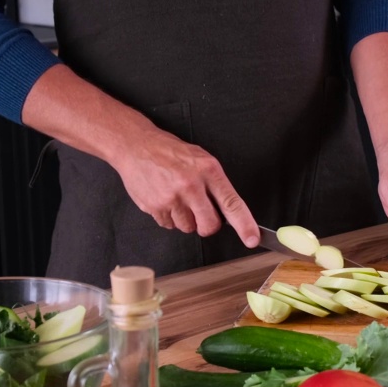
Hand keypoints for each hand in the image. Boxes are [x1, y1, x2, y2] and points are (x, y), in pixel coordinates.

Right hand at [110, 127, 259, 246]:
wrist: (135, 146)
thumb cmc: (169, 152)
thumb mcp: (200, 158)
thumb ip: (214, 184)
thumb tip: (227, 211)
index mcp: (208, 171)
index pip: (231, 203)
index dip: (244, 224)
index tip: (252, 239)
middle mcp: (191, 185)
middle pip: (209, 225)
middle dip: (207, 225)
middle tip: (200, 212)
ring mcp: (171, 198)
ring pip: (188, 227)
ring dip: (186, 219)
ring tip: (176, 197)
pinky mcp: (155, 207)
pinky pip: (169, 225)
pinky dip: (169, 217)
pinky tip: (164, 198)